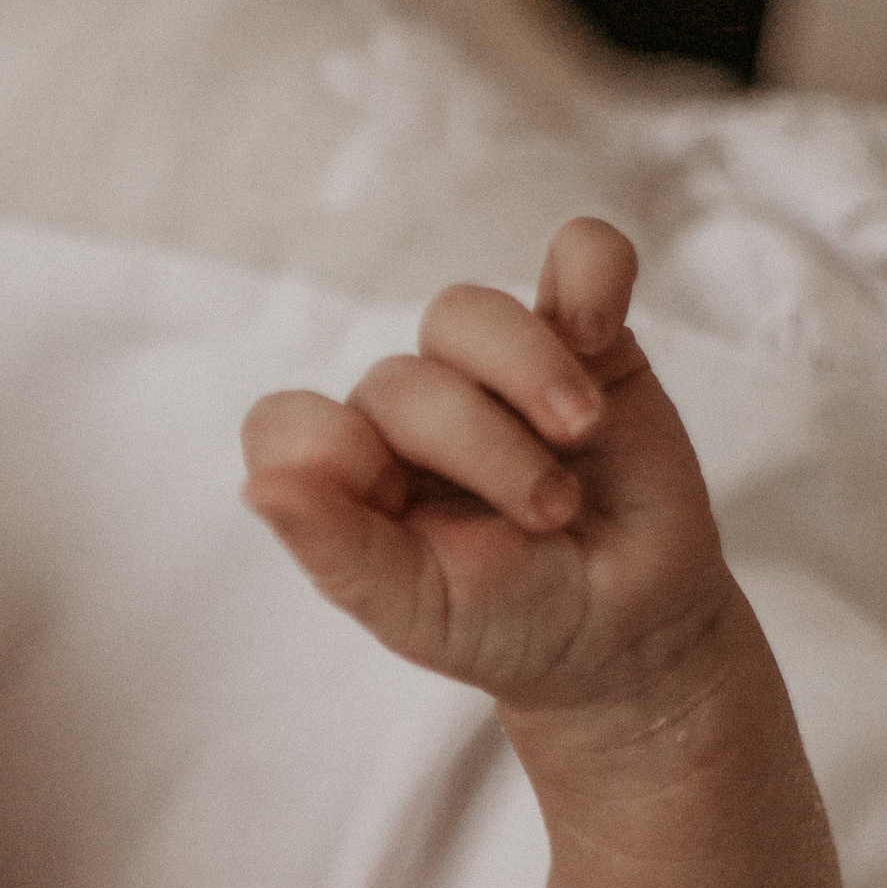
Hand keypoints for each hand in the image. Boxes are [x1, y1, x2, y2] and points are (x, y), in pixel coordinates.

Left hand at [240, 221, 734, 712]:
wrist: (628, 632)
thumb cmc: (508, 625)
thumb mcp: (418, 609)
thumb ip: (338, 552)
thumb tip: (258, 490)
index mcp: (349, 476)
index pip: (287, 423)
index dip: (326, 450)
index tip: (390, 501)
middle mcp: (407, 413)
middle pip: (402, 380)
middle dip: (480, 448)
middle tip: (550, 518)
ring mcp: (493, 369)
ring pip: (466, 314)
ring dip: (526, 369)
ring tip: (581, 430)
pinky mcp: (586, 342)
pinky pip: (579, 255)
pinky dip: (593, 272)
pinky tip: (598, 330)